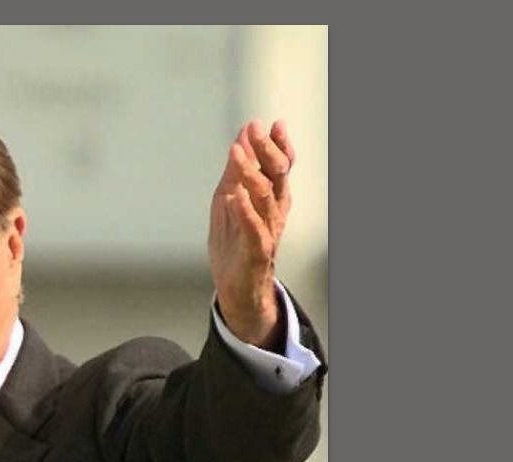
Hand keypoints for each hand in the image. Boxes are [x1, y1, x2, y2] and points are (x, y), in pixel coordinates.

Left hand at [208, 119, 296, 347]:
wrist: (236, 286)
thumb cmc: (235, 240)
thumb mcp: (231, 199)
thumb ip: (238, 170)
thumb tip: (242, 135)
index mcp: (272, 197)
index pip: (282, 166)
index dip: (279, 144)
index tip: (271, 124)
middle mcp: (274, 211)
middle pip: (277, 175)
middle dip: (267, 150)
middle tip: (255, 129)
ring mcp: (267, 230)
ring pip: (265, 198)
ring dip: (251, 173)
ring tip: (236, 153)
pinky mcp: (255, 250)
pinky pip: (253, 228)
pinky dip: (244, 211)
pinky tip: (234, 196)